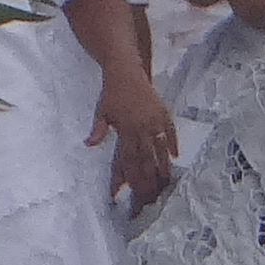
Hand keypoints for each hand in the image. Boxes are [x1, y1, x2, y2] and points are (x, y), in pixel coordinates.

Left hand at [91, 74, 178, 208]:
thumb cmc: (112, 93)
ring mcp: (155, 120)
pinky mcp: (164, 112)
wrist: (126, 71)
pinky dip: (173, 143)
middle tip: (150, 192)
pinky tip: (175, 156)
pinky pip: (171, 131)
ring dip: (163, 165)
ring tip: (166, 179)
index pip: (129, 158)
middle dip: (147, 176)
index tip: (132, 189)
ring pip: (160, 147)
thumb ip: (98, 130)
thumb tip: (88, 144)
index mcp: (127, 129)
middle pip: (146, 157)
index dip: (130, 175)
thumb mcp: (102, 112)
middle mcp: (143, 126)